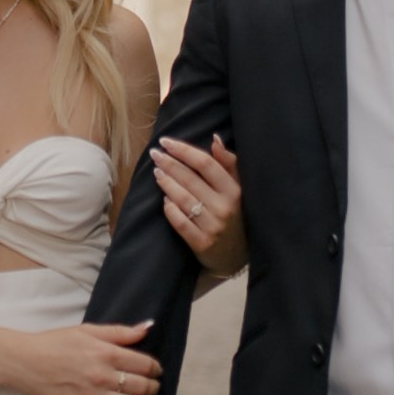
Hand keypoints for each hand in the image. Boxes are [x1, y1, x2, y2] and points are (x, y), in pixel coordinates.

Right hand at [5, 321, 160, 394]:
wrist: (24, 361)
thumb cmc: (54, 343)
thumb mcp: (88, 330)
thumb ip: (120, 331)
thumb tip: (148, 327)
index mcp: (105, 353)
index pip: (144, 363)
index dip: (155, 368)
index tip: (156, 369)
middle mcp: (102, 376)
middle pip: (141, 386)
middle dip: (154, 387)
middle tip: (156, 387)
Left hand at [151, 134, 245, 275]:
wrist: (237, 255)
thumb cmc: (235, 214)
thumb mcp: (238, 188)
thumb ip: (229, 163)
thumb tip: (214, 139)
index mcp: (234, 190)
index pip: (205, 163)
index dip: (184, 150)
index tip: (166, 141)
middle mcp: (224, 207)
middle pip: (190, 179)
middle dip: (169, 163)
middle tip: (155, 154)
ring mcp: (213, 226)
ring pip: (183, 199)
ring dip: (166, 183)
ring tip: (156, 172)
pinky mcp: (202, 244)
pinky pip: (180, 222)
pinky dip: (170, 209)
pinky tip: (164, 199)